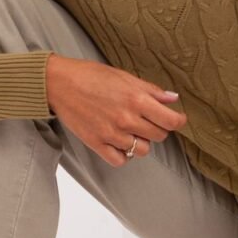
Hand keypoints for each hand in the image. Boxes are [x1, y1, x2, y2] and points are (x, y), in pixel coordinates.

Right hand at [45, 54, 186, 166]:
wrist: (59, 83)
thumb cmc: (91, 76)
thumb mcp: (124, 76)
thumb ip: (150, 90)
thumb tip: (173, 98)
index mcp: (136, 99)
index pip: (171, 121)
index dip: (178, 121)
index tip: (177, 119)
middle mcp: (126, 119)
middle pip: (159, 136)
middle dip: (158, 128)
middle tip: (148, 120)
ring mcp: (111, 134)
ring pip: (142, 151)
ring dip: (141, 142)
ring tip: (131, 130)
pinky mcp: (96, 144)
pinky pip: (120, 161)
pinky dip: (123, 154)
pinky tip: (119, 142)